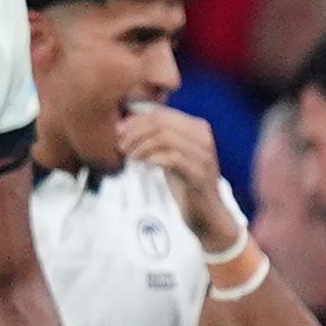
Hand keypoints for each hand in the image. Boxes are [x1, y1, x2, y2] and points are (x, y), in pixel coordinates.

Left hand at [122, 101, 239, 252]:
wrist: (206, 212)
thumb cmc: (184, 181)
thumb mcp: (169, 153)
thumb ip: (155, 137)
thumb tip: (123, 125)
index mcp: (198, 128)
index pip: (161, 113)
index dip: (135, 120)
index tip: (119, 133)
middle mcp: (204, 137)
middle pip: (161, 122)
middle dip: (134, 132)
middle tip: (121, 146)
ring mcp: (204, 155)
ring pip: (165, 137)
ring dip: (140, 146)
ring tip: (131, 157)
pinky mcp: (200, 174)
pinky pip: (172, 158)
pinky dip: (151, 159)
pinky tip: (142, 165)